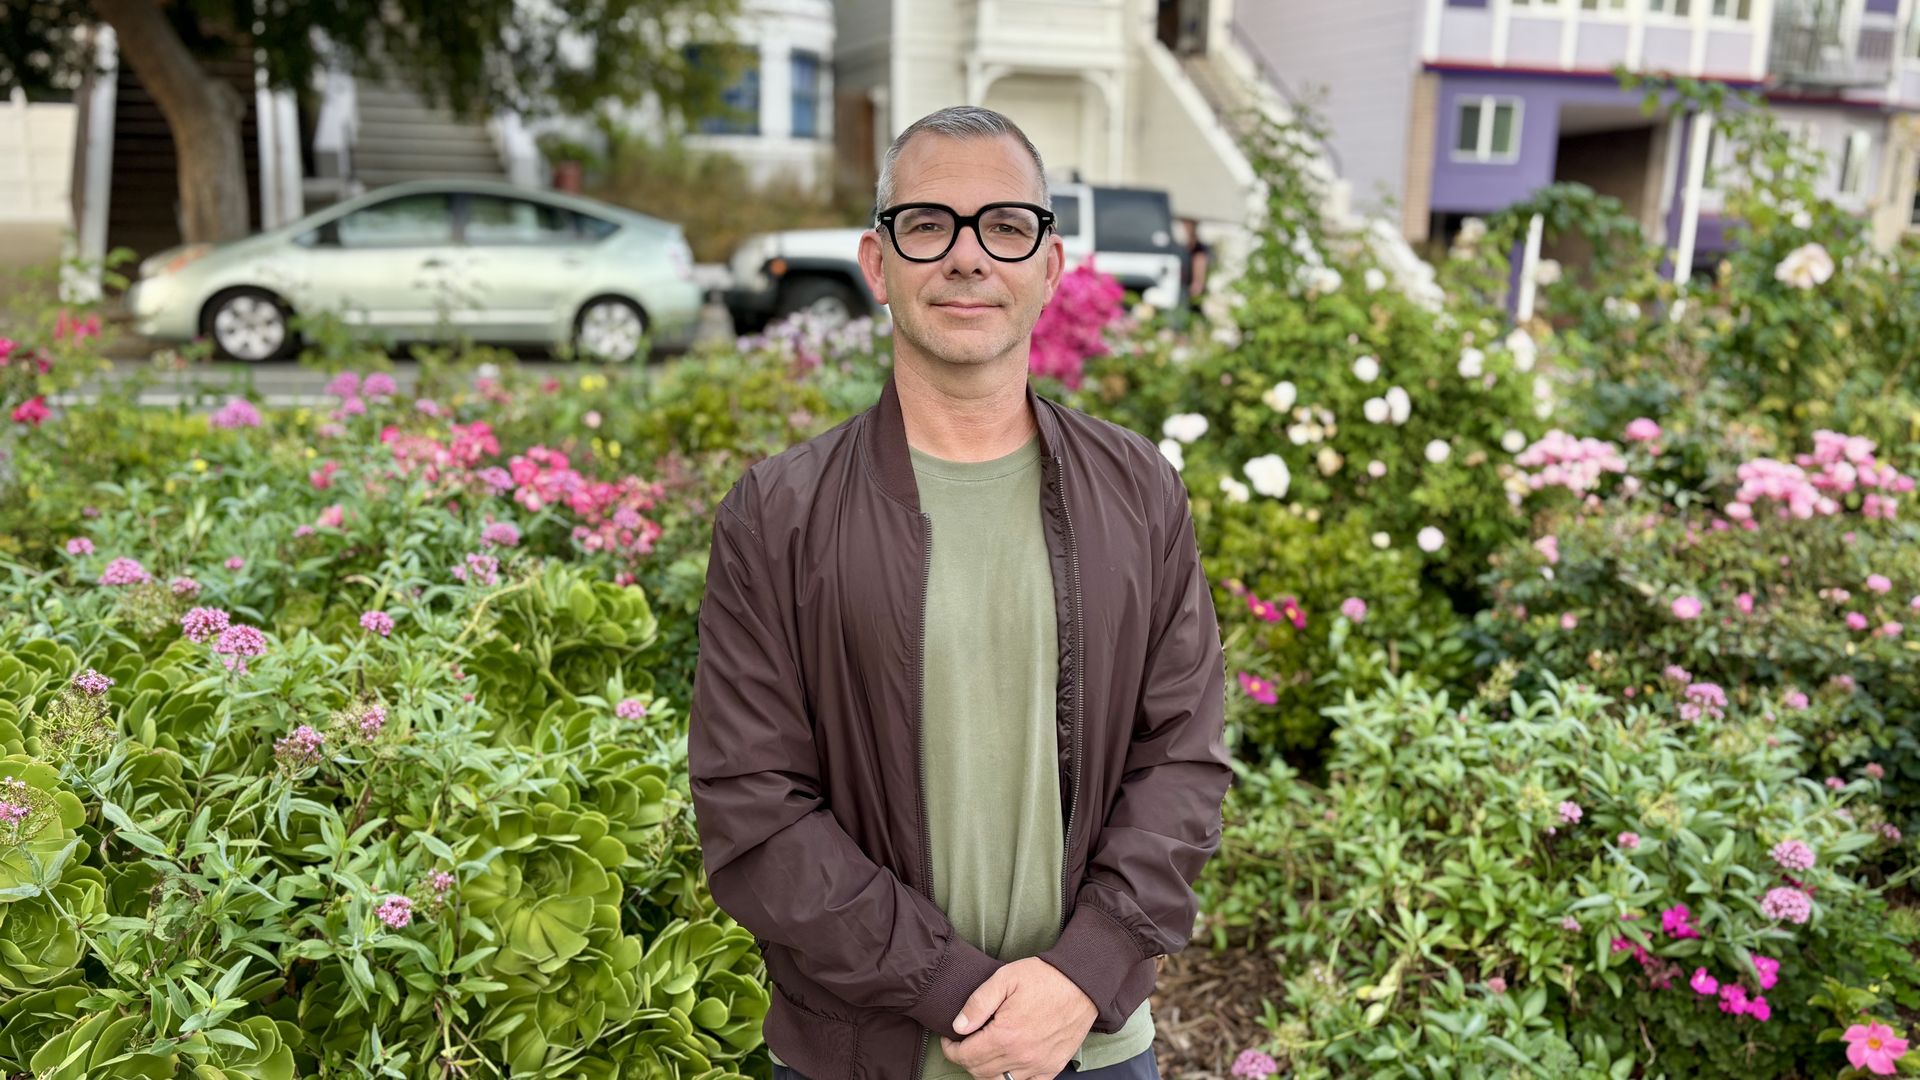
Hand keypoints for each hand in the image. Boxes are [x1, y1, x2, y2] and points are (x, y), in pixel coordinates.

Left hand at [938, 957, 1096, 1079]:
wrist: (1082, 983)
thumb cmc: (1043, 977)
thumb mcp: (1004, 978)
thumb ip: (977, 1003)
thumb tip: (958, 1027)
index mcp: (1006, 1036)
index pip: (966, 1056)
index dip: (951, 1049)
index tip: (950, 1039)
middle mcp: (1021, 1056)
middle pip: (979, 1071)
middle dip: (965, 1059)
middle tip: (964, 1044)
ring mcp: (1038, 1066)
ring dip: (985, 1071)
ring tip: (983, 1052)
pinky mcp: (1052, 1067)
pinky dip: (1010, 1078)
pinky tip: (1007, 1063)